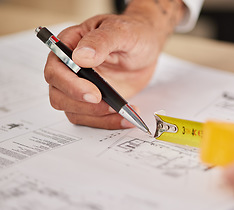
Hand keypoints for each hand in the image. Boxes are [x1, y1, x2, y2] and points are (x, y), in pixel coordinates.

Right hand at [44, 0, 184, 128]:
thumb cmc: (132, 32)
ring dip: (98, 117)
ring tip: (124, 112)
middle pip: (59, 95)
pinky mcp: (95, 101)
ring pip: (74, 112)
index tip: (94, 93)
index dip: (71, 85)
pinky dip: (108, 122)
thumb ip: (100, 41)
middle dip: (83, 105)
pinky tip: (126, 118)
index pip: (55, 70)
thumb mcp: (120, 31)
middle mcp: (70, 69)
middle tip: (110, 106)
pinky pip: (93, 119)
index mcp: (69, 46)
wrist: (147, 46)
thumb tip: (80, 57)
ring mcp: (81, 87)